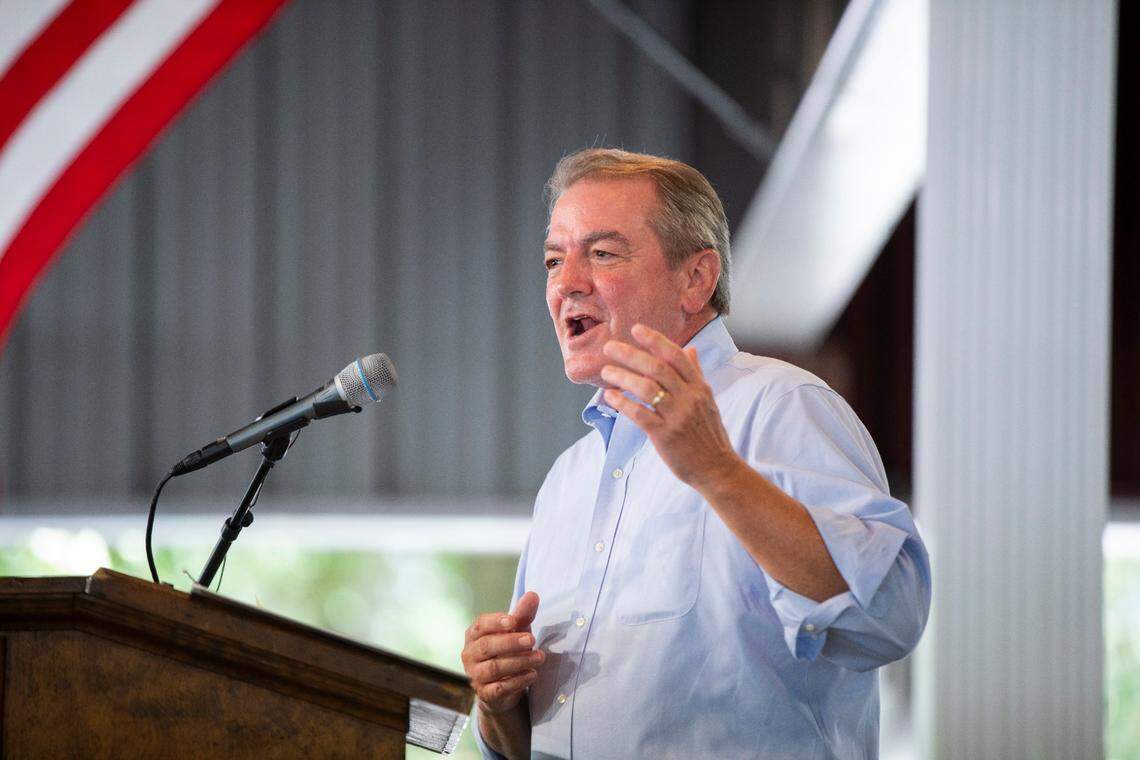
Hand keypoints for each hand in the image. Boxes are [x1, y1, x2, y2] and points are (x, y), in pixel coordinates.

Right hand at [461, 592, 543, 714]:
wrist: (500, 687)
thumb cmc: (507, 650)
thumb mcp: (516, 631)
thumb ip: (522, 615)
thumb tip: (533, 595)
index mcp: (474, 635)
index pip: (480, 625)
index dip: (495, 622)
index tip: (513, 620)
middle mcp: (470, 654)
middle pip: (486, 646)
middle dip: (510, 642)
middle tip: (531, 640)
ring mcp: (475, 675)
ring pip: (493, 668)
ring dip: (519, 662)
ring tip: (539, 657)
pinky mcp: (484, 694)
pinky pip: (499, 688)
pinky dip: (517, 681)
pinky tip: (533, 674)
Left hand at [600, 323, 739, 488]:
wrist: (717, 468)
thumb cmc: (709, 433)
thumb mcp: (707, 400)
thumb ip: (696, 374)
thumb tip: (690, 349)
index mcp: (699, 387)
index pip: (676, 356)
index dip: (655, 340)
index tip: (636, 329)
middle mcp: (689, 398)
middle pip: (657, 368)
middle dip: (631, 355)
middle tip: (610, 347)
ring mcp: (677, 416)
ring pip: (646, 389)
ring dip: (623, 377)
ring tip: (606, 371)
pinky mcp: (665, 435)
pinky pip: (640, 414)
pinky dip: (623, 404)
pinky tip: (611, 397)